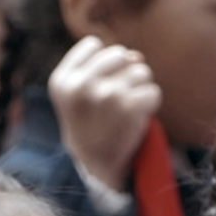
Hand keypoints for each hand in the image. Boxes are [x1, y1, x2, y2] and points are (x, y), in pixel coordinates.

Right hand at [47, 36, 161, 194]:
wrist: (95, 170)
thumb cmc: (90, 127)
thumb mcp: (77, 95)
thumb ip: (100, 66)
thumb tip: (136, 56)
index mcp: (61, 80)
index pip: (93, 45)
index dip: (102, 64)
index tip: (95, 90)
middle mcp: (80, 85)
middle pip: (121, 54)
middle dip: (124, 74)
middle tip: (114, 104)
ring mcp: (104, 94)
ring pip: (141, 71)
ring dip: (139, 90)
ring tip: (124, 113)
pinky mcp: (128, 106)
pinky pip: (153, 91)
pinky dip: (150, 106)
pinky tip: (135, 120)